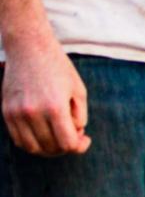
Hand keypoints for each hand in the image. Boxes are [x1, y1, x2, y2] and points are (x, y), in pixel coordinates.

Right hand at [1, 29, 90, 155]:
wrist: (29, 47)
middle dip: (66, 146)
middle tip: (73, 135)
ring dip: (48, 149)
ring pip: (33, 148)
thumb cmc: (58, 67)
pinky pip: (18, 139)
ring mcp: (17, 113)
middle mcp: (34, 113)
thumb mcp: (78, 90)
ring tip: (58, 137)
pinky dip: (32, 143)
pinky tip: (43, 134)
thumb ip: (80, 116)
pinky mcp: (6, 111)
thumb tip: (75, 136)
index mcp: (55, 107)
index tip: (85, 138)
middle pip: (51, 147)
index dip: (79, 146)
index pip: (67, 143)